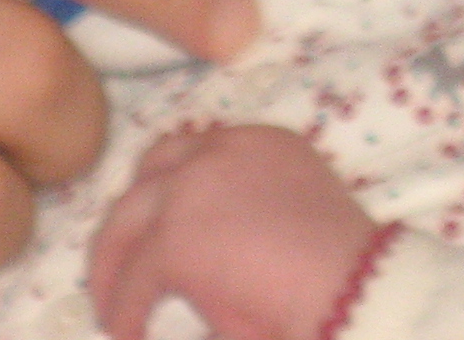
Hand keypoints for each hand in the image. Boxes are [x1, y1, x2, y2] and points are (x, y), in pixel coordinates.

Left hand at [89, 126, 382, 339]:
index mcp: (261, 142)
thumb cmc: (341, 272)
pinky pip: (133, 277)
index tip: (160, 220)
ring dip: (113, 262)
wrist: (353, 291)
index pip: (195, 149)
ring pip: (127, 219)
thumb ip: (251, 213)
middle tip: (121, 259)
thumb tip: (207, 255)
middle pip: (151, 170)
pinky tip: (126, 331)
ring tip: (111, 303)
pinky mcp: (173, 239)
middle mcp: (221, 150)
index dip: (170, 185)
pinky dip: (124, 307)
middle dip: (132, 216)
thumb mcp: (295, 219)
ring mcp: (191, 190)